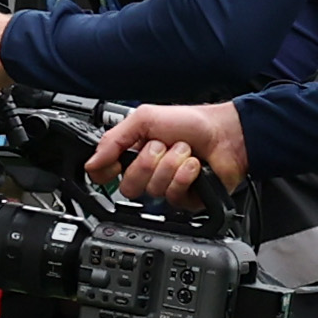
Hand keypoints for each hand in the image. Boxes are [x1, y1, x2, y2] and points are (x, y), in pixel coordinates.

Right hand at [89, 102, 246, 202]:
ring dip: (171, 165)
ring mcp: (165, 186)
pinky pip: (173, 196)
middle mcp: (146, 172)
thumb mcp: (145, 118)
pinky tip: (194, 166)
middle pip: (127, 186)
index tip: (115, 161)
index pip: (104, 174)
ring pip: (152, 190)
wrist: (226, 134)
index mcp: (132, 153)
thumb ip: (113, 139)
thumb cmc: (191, 122)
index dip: (106, 172)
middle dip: (147, 163)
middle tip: (161, 146)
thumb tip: (91, 162)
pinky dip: (184, 176)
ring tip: (185, 152)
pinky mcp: (183, 199)